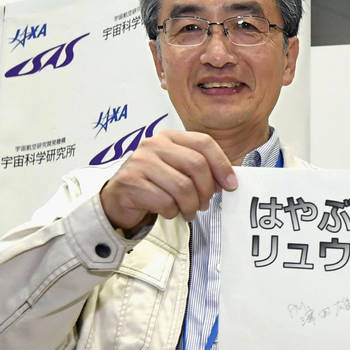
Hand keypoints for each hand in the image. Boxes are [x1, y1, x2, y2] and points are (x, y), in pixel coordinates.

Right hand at [98, 129, 237, 231]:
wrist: (119, 198)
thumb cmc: (154, 184)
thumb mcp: (178, 170)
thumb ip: (201, 169)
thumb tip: (229, 180)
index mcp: (169, 137)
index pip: (204, 143)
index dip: (222, 164)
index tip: (231, 185)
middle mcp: (153, 144)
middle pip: (196, 165)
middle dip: (206, 190)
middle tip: (205, 203)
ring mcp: (139, 162)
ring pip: (182, 187)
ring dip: (191, 206)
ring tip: (189, 212)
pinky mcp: (130, 182)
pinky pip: (165, 201)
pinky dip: (172, 212)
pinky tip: (169, 212)